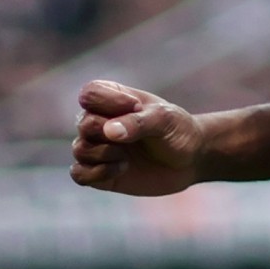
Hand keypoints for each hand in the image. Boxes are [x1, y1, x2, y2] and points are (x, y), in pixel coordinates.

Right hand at [72, 81, 204, 195]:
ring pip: (79, 150)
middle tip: (131, 138)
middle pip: (83, 123)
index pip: (90, 93)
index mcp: (113, 99)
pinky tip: (120, 170)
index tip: (135, 107)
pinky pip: (78, 174)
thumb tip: (108, 131)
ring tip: (126, 158)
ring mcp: (99, 148)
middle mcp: (101, 121)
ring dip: (104, 155)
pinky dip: (95, 174)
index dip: (107, 102)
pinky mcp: (100, 173)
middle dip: (106, 133)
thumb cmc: (177, 130)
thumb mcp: (164, 120)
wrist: (191, 160)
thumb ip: (137, 122)